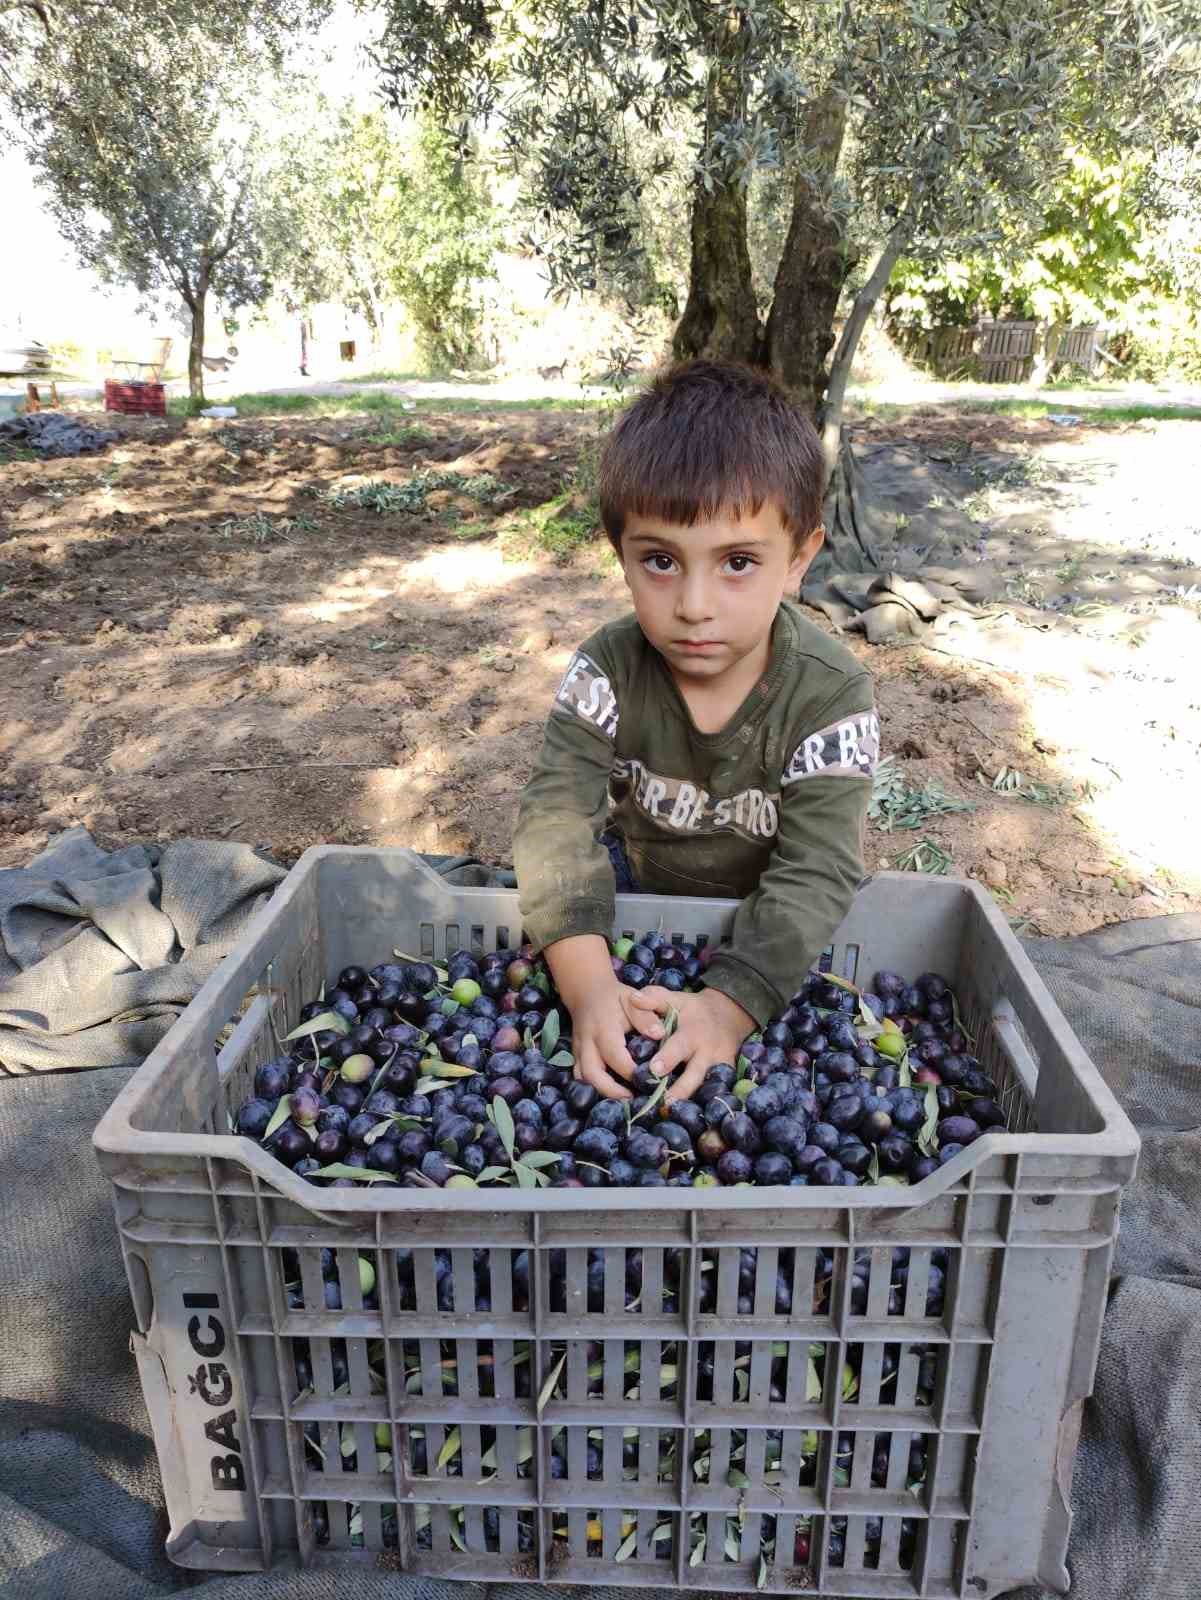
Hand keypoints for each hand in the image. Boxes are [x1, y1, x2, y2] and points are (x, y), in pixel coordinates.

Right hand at [544, 934, 669, 1100]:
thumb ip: (646, 1017)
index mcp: (604, 1030)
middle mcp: (587, 1043)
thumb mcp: (632, 1000)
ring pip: (583, 1079)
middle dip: (611, 1092)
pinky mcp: (575, 1056)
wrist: (587, 992)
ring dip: (601, 1092)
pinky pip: (580, 1077)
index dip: (631, 1073)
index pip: (616, 1057)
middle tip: (633, 1100)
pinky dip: (593, 1087)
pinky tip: (611, 1092)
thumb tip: (660, 1034)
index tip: (649, 1081)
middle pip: (592, 1075)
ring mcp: (578, 1051)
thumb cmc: (615, 997)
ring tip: (624, 1100)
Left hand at [637, 985, 754, 1103]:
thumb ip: (653, 998)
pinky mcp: (724, 1077)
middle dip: (679, 1089)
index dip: (667, 1058)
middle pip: (693, 1075)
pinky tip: (685, 1115)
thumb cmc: (692, 1009)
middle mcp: (705, 1052)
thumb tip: (633, 998)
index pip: (678, 1046)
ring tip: (669, 1113)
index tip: (654, 1069)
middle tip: (663, 1102)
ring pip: (703, 1088)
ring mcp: (716, 1067)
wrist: (729, 1014)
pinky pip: (714, 1093)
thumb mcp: (675, 999)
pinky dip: (703, 1105)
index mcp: (691, 1033)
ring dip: (687, 1102)